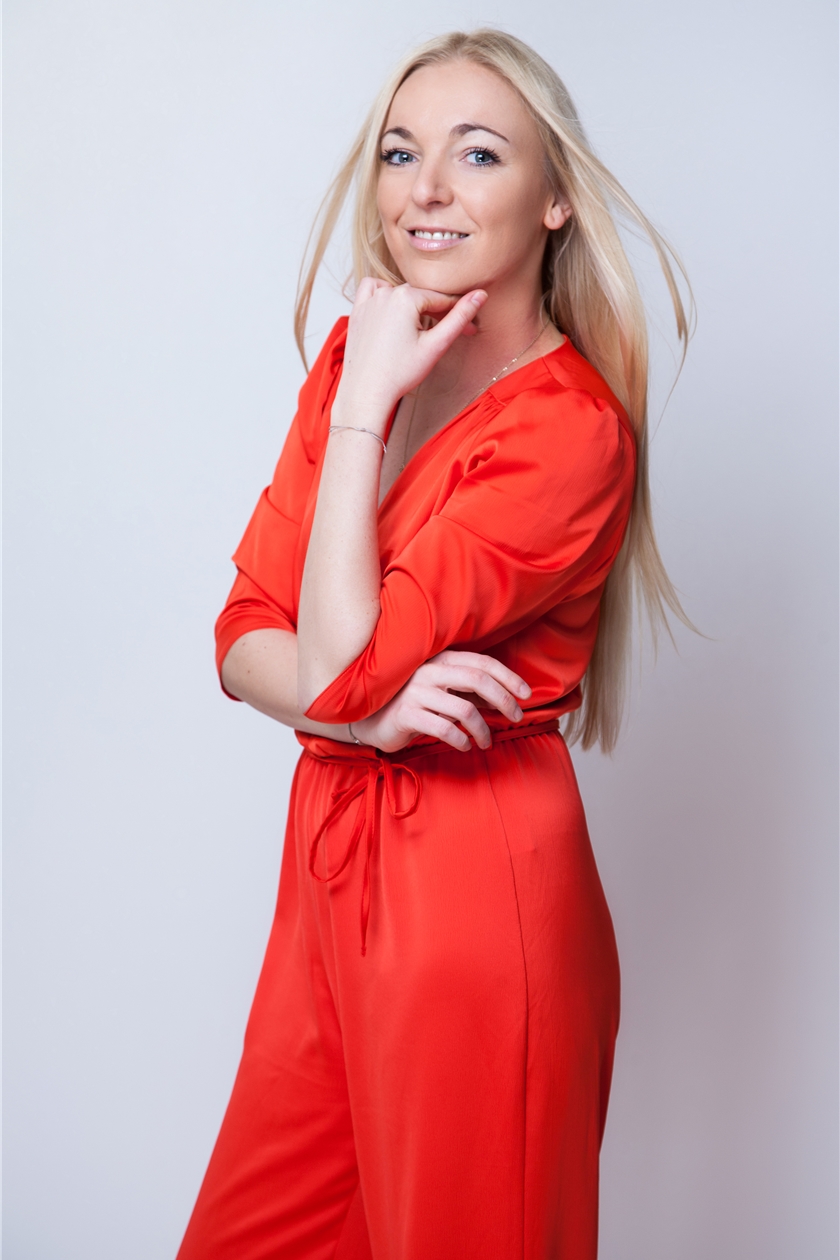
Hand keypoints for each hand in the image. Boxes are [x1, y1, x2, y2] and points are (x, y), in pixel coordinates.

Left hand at [334, 279, 487, 422]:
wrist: (366, 393)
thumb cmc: (399, 374)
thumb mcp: (436, 345)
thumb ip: (458, 318)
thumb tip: (480, 295)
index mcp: (406, 297)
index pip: (441, 300)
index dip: (459, 315)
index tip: (470, 330)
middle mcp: (385, 293)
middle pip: (421, 297)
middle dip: (438, 313)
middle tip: (449, 336)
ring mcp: (368, 301)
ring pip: (399, 292)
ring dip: (413, 305)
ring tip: (421, 328)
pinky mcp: (357, 311)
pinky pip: (372, 290)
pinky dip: (384, 294)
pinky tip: (392, 311)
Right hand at [351, 650, 531, 753]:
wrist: (368, 719)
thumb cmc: (411, 705)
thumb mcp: (442, 692)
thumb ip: (467, 690)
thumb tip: (503, 698)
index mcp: (440, 659)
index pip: (482, 663)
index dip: (508, 677)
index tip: (526, 694)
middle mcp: (428, 671)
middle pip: (478, 680)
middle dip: (503, 700)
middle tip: (516, 718)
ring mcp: (416, 692)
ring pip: (464, 709)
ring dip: (483, 729)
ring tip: (486, 743)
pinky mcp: (406, 715)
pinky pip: (444, 728)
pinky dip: (460, 740)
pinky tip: (465, 746)